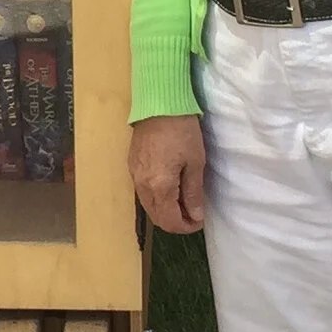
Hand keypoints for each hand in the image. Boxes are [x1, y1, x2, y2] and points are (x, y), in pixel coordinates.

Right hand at [130, 115, 207, 233]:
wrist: (158, 104)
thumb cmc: (182, 132)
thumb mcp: (195, 162)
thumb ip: (193, 192)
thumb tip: (196, 216)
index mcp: (160, 187)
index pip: (170, 222)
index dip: (186, 227)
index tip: (200, 220)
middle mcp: (142, 186)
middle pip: (157, 218)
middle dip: (175, 222)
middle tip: (193, 212)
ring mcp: (134, 176)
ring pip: (148, 207)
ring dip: (165, 211)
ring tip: (183, 200)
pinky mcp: (131, 166)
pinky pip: (143, 193)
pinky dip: (156, 199)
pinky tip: (169, 187)